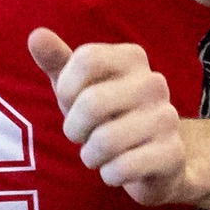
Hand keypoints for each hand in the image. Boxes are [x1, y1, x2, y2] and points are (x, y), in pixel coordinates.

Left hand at [29, 27, 190, 205]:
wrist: (155, 159)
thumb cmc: (108, 116)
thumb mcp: (78, 87)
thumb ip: (57, 61)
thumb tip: (36, 36)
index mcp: (132, 58)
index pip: (87, 60)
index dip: (67, 88)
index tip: (70, 103)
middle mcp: (154, 82)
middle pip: (92, 102)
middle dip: (74, 128)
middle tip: (81, 136)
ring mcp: (167, 117)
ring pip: (106, 140)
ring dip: (91, 155)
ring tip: (98, 154)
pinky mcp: (172, 153)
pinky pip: (123, 167)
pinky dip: (109, 174)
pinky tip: (117, 170)